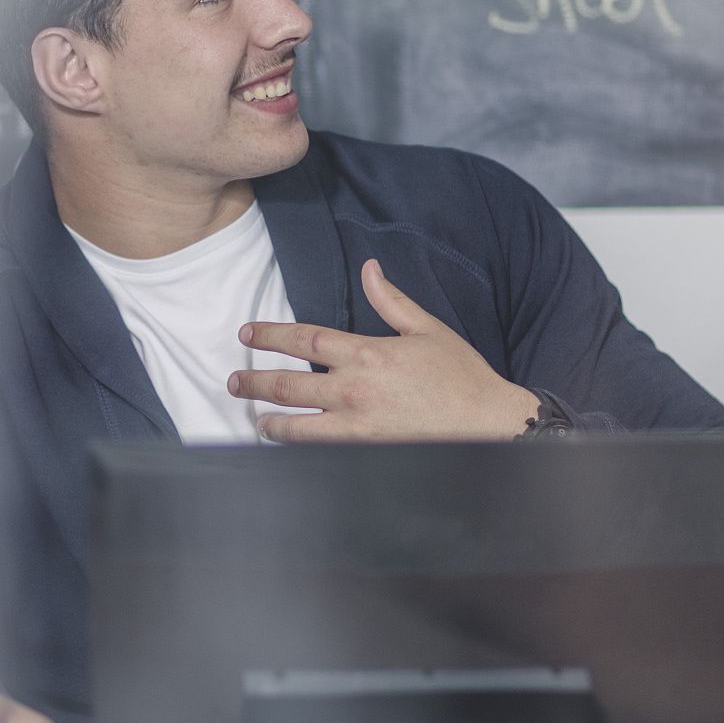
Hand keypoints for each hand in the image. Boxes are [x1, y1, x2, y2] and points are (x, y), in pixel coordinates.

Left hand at [229, 259, 539, 442]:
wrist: (489, 425)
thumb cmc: (462, 377)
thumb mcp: (428, 329)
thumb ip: (391, 301)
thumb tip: (369, 269)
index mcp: (367, 354)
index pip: (305, 341)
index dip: (271, 336)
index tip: (248, 334)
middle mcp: (354, 390)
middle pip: (287, 385)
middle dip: (254, 381)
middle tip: (234, 381)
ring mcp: (356, 427)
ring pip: (296, 426)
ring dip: (269, 421)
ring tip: (255, 419)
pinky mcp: (364, 453)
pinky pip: (319, 451)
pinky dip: (297, 448)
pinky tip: (287, 447)